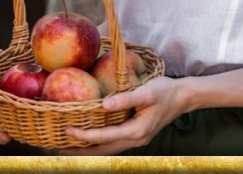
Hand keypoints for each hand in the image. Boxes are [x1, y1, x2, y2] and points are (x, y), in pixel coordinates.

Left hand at [58, 76, 187, 155]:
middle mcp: (135, 140)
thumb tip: (103, 106)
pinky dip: (99, 142)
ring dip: (89, 148)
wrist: (184, 96)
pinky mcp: (137, 134)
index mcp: (137, 131)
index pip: (104, 137)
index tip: (67, 131)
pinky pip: (113, 143)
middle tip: (58, 148)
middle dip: (81, 150)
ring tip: (69, 145)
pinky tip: (90, 136)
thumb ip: (126, 99)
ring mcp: (136, 139)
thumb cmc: (165, 91)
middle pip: (103, 151)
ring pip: (107, 150)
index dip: (84, 135)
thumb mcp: (147, 91)